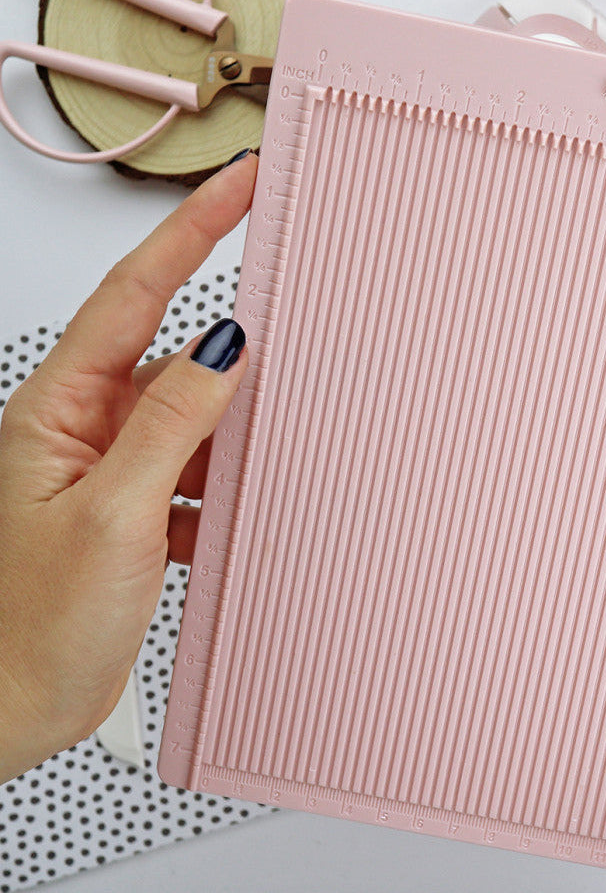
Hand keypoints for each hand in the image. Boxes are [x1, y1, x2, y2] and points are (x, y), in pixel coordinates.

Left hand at [0, 153, 257, 782]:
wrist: (10, 710)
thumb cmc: (30, 626)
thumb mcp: (113, 515)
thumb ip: (170, 423)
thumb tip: (222, 347)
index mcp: (58, 409)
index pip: (136, 293)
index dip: (193, 230)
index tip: (239, 183)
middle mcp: (83, 428)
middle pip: (174, 355)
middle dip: (232, 346)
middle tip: (291, 322)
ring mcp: (112, 470)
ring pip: (193, 420)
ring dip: (229, 436)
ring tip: (242, 470)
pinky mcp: (136, 509)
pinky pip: (196, 471)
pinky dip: (222, 487)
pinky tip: (225, 515)